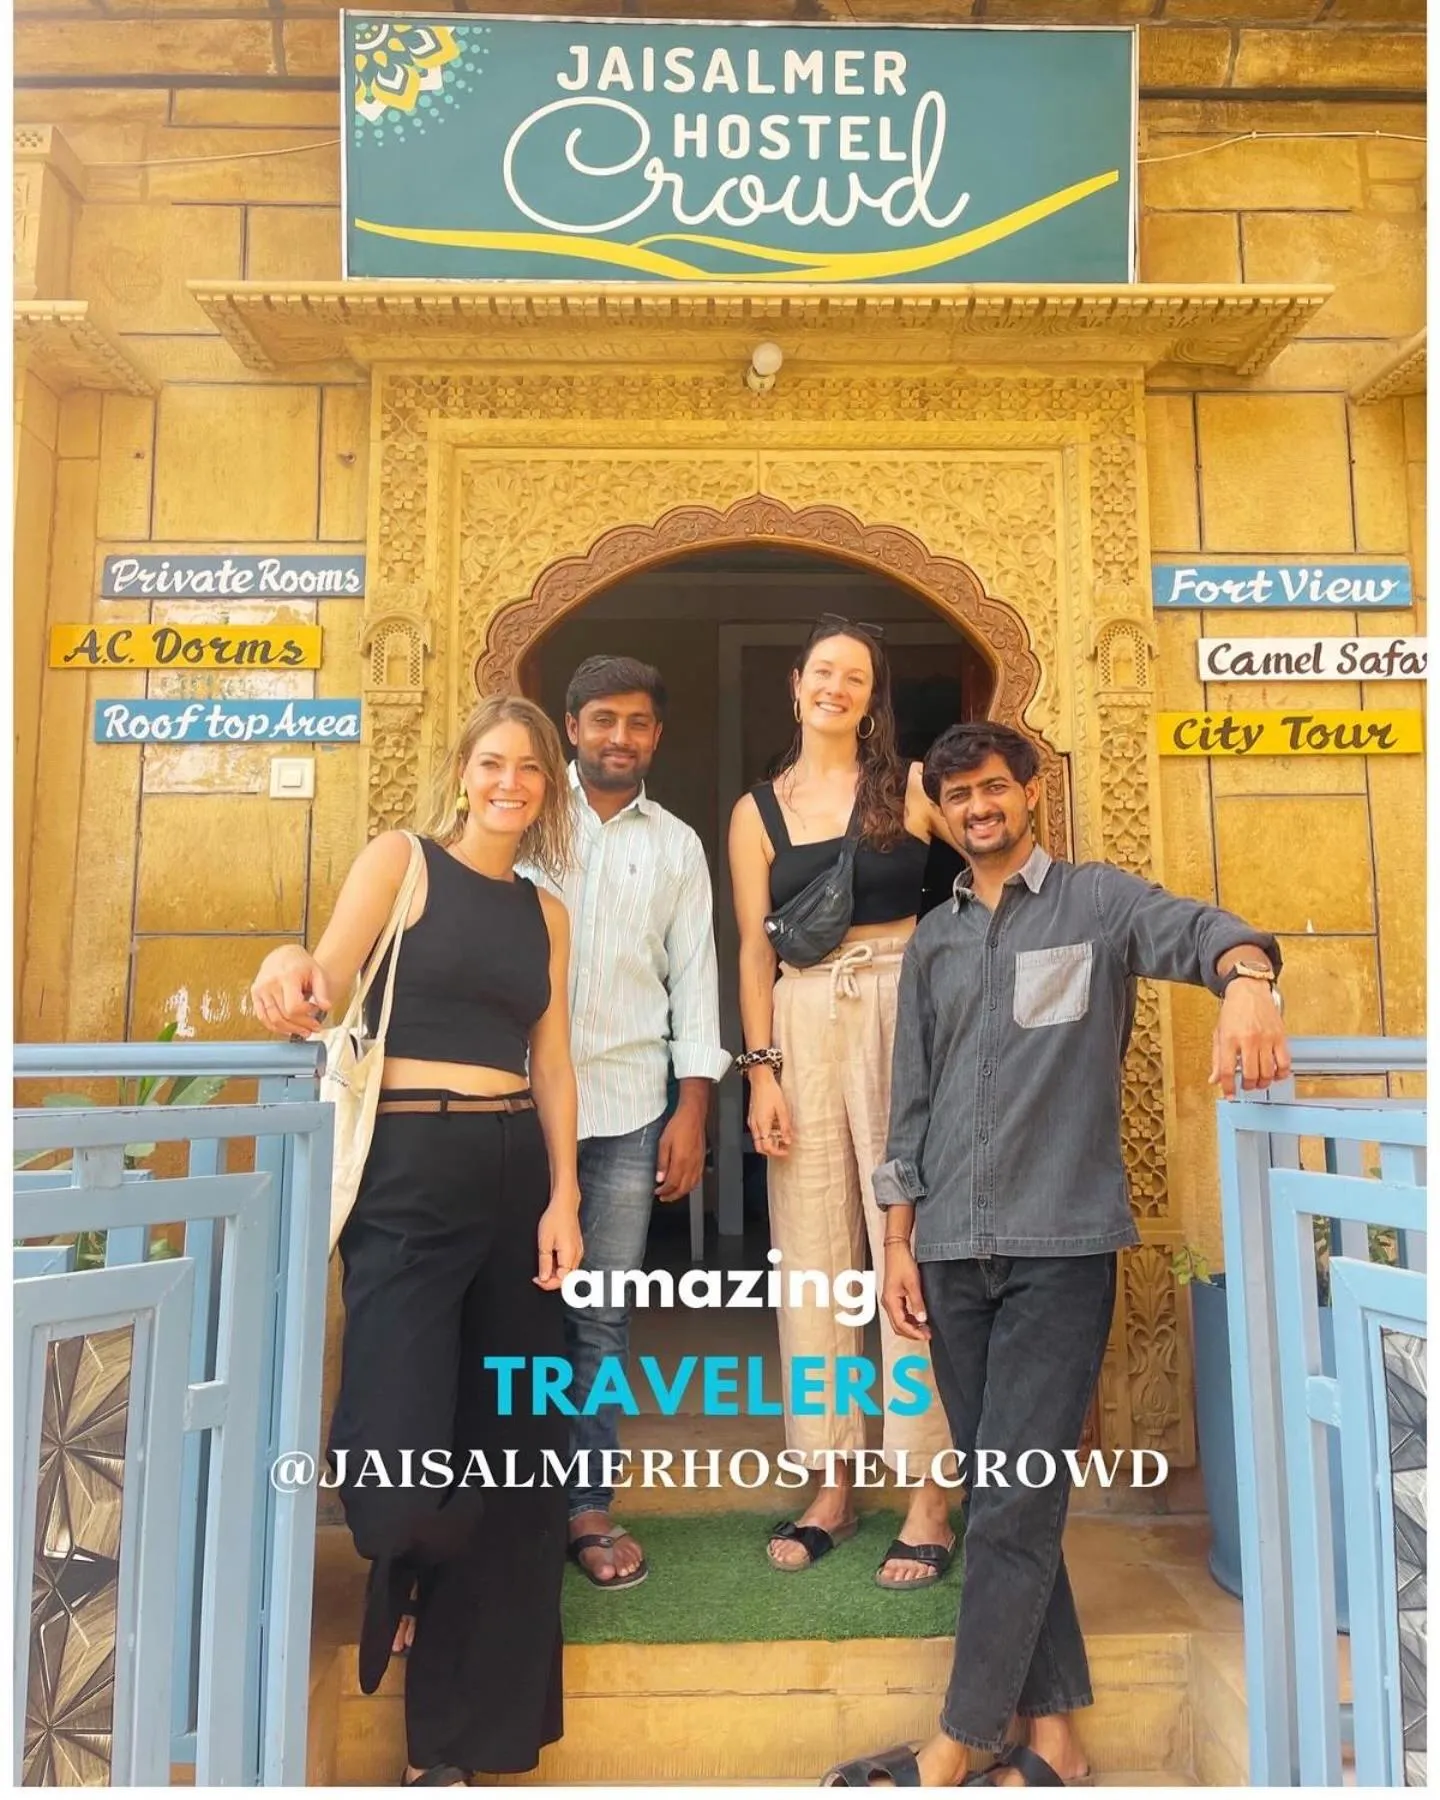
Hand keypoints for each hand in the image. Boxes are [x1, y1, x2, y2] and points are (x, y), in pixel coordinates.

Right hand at [251, 945, 332, 1036]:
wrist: (283, 955)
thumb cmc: (301, 964)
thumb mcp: (317, 973)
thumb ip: (322, 991)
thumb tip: (326, 1007)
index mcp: (287, 976)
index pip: (294, 1007)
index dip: (306, 1015)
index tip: (315, 1012)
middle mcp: (271, 983)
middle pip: (284, 1016)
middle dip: (301, 1025)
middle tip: (314, 1028)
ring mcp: (261, 989)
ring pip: (273, 1020)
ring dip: (289, 1029)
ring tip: (303, 1031)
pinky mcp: (255, 994)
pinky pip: (262, 1017)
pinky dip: (274, 1027)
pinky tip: (287, 1029)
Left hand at [535, 1190, 582, 1289]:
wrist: (565, 1205)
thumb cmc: (555, 1219)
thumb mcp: (544, 1241)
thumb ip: (544, 1262)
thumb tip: (544, 1278)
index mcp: (569, 1255)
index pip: (561, 1280)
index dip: (548, 1284)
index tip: (537, 1280)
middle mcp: (577, 1256)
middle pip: (566, 1278)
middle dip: (551, 1280)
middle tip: (538, 1276)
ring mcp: (578, 1252)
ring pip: (568, 1272)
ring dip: (555, 1273)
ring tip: (543, 1266)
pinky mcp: (577, 1249)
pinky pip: (569, 1264)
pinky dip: (560, 1266)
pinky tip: (551, 1260)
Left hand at [655, 1105, 705, 1201]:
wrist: (693, 1116)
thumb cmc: (679, 1126)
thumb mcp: (664, 1143)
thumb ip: (662, 1162)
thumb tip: (660, 1177)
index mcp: (681, 1162)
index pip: (672, 1184)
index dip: (664, 1191)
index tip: (657, 1192)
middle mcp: (691, 1165)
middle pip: (683, 1188)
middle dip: (672, 1196)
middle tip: (664, 1197)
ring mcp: (698, 1163)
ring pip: (691, 1185)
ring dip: (681, 1192)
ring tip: (673, 1194)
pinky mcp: (702, 1160)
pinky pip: (698, 1178)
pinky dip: (691, 1186)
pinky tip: (686, 1184)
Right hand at [746, 1067, 792, 1158]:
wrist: (760, 1079)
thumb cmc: (770, 1090)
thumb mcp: (782, 1109)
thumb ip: (785, 1127)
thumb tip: (788, 1139)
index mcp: (762, 1124)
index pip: (767, 1147)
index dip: (777, 1152)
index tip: (786, 1151)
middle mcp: (755, 1125)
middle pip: (760, 1146)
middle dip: (772, 1150)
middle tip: (783, 1148)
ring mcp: (752, 1121)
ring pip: (759, 1140)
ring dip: (770, 1142)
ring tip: (782, 1138)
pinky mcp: (753, 1117)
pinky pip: (758, 1132)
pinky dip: (767, 1135)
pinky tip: (776, 1128)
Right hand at [881, 1241, 930, 1341]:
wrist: (896, 1250)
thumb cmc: (902, 1263)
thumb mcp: (913, 1284)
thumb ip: (917, 1303)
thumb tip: (922, 1319)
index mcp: (890, 1301)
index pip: (901, 1324)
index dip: (914, 1333)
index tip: (926, 1336)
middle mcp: (888, 1303)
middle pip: (898, 1326)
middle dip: (912, 1333)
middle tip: (927, 1335)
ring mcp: (890, 1300)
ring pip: (899, 1321)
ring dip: (911, 1327)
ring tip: (926, 1328)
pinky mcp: (893, 1296)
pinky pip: (900, 1314)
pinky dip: (909, 1320)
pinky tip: (919, 1319)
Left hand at [1210, 981, 1290, 1096]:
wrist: (1249, 990)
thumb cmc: (1233, 1011)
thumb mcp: (1219, 1033)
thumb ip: (1217, 1059)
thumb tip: (1214, 1080)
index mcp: (1229, 1039)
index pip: (1227, 1070)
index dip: (1228, 1087)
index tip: (1230, 1095)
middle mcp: (1247, 1040)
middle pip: (1250, 1074)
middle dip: (1248, 1086)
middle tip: (1247, 1086)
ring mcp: (1265, 1038)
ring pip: (1268, 1072)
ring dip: (1263, 1083)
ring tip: (1260, 1082)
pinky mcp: (1279, 1036)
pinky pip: (1284, 1062)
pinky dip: (1281, 1073)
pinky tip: (1276, 1075)